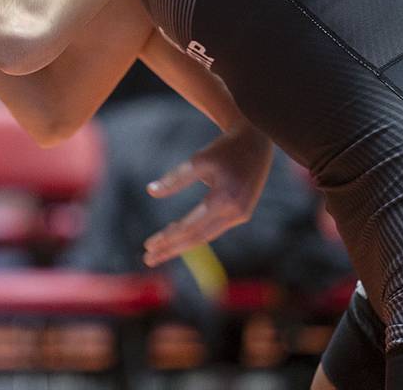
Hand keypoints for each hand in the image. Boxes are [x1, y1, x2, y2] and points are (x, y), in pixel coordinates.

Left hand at [142, 124, 273, 267]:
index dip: (168, 238)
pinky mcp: (240, 213)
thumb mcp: (198, 160)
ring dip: (181, 244)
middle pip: (198, 238)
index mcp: (226, 200)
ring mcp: (240, 215)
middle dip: (172, 249)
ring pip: (206, 236)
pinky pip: (213, 228)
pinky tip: (177, 234)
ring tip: (158, 249)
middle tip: (147, 259)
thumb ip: (176, 178)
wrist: (255, 144)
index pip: (191, 228)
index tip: (148, 246)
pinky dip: (194, 233)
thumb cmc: (223, 150)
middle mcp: (236, 213)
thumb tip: (151, 191)